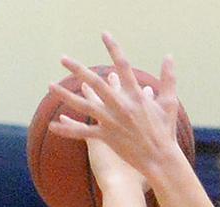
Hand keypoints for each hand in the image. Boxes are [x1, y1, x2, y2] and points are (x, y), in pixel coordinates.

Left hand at [47, 33, 180, 180]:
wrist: (161, 158)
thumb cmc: (166, 130)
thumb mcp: (169, 103)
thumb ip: (168, 79)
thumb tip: (169, 56)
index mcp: (137, 96)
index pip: (123, 67)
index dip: (114, 49)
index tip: (104, 35)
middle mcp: (121, 106)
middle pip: (96, 83)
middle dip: (78, 69)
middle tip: (63, 58)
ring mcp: (112, 122)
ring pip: (84, 106)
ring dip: (65, 95)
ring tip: (50, 85)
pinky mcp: (107, 137)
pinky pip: (83, 133)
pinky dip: (67, 130)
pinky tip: (53, 125)